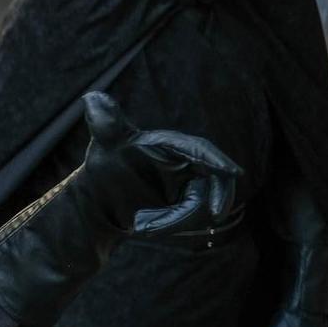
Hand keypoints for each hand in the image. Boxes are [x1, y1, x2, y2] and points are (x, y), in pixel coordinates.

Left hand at [74, 93, 242, 238]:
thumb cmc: (107, 163)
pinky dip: (171, 224)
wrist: (102, 195)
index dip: (217, 160)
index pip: (200, 149)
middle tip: (212, 216)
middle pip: (215, 179)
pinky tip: (144, 227)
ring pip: (201, 203)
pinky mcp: (188, 201)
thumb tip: (92, 98)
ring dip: (177, 219)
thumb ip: (105, 125)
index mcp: (171, 143)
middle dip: (217, 197)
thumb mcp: (104, 147)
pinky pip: (191, 215)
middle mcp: (187, 161)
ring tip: (141, 225)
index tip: (235, 173)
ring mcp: (189, 182)